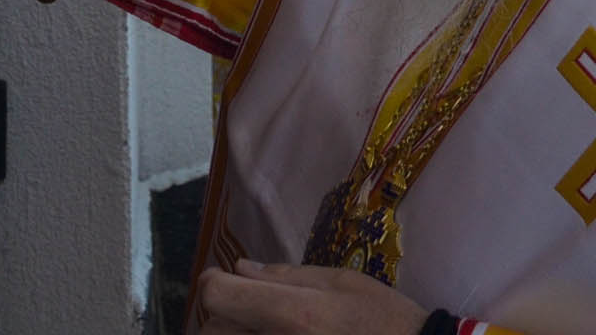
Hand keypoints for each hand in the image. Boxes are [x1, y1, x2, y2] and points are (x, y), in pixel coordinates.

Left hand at [195, 260, 426, 334]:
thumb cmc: (383, 319)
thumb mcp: (341, 282)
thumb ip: (287, 276)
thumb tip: (241, 268)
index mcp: (293, 314)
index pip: (216, 295)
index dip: (217, 282)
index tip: (230, 279)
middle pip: (212, 329)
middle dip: (224, 315)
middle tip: (249, 307)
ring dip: (234, 334)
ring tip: (262, 326)